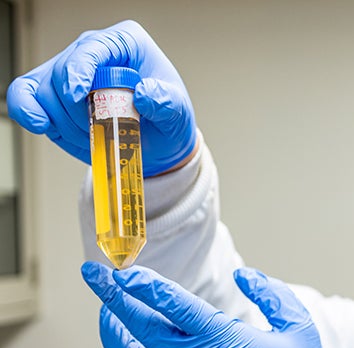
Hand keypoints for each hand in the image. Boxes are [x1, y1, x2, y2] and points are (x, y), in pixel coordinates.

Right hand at [7, 20, 195, 176]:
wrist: (157, 145)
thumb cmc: (166, 120)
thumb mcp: (177, 113)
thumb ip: (166, 102)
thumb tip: (145, 93)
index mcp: (124, 43)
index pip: (93, 46)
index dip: (79, 69)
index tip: (77, 95)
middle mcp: (92, 52)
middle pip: (62, 71)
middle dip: (76, 108)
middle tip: (101, 130)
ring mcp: (69, 72)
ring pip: (43, 89)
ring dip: (64, 121)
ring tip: (94, 135)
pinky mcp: (54, 96)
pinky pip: (25, 96)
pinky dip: (27, 112)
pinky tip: (41, 125)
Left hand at [80, 262, 342, 347]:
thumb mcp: (299, 329)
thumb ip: (271, 293)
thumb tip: (244, 275)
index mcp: (221, 338)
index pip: (169, 301)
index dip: (142, 282)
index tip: (125, 269)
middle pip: (137, 323)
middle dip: (111, 295)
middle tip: (95, 276)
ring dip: (111, 333)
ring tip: (107, 314)